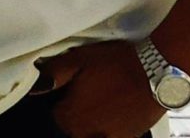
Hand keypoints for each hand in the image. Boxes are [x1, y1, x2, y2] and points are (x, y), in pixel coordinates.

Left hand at [36, 40, 163, 137]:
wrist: (155, 71)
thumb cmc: (115, 63)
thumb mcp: (79, 59)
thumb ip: (53, 74)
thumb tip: (35, 87)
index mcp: (71, 117)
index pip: (55, 117)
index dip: (60, 101)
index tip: (69, 89)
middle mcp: (87, 134)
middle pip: (72, 129)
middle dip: (75, 114)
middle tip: (88, 93)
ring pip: (90, 134)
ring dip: (91, 123)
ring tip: (102, 102)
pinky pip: (109, 136)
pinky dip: (108, 128)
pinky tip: (115, 111)